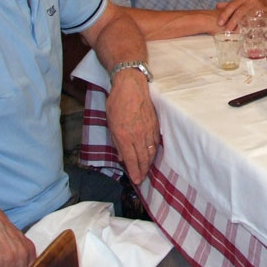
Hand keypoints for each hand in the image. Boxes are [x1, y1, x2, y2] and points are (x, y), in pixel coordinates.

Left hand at [105, 69, 159, 183]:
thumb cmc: (116, 103)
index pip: (131, 160)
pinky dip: (154, 151)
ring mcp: (148, 130)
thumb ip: (116, 142)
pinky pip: (156, 142)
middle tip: (142, 178)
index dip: (135, 172)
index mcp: (124, 136)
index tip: (137, 180)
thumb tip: (122, 157)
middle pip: (143, 158)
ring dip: (149, 163)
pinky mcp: (155, 124)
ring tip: (147, 170)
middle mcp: (137, 135)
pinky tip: (152, 155)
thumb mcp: (110, 123)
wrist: (130, 86)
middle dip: (143, 171)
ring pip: (151, 152)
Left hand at [215, 0, 266, 31]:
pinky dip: (253, 27)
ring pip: (248, 17)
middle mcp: (251, 1)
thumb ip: (231, 4)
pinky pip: (259, 21)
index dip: (225, 14)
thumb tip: (217, 6)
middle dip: (232, 22)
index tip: (219, 23)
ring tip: (235, 33)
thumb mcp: (244, 0)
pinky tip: (248, 33)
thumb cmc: (257, 1)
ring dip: (241, 26)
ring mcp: (259, 7)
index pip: (232, 6)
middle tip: (226, 31)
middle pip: (239, 12)